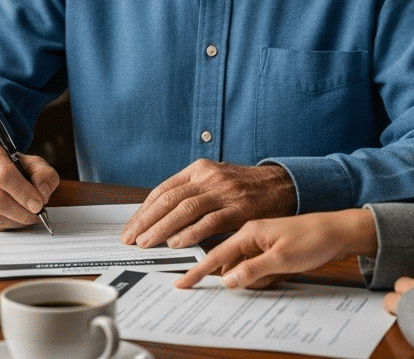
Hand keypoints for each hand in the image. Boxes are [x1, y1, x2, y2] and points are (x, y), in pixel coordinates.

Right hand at [0, 142, 59, 230]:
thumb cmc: (11, 166)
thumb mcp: (32, 162)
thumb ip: (43, 175)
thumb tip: (42, 195)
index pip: (4, 175)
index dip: (23, 193)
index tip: (38, 204)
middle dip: (21, 212)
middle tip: (36, 214)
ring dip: (15, 221)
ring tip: (28, 217)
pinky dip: (5, 226)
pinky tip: (14, 219)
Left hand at [120, 159, 296, 248]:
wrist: (282, 185)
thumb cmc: (245, 188)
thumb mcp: (215, 182)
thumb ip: (191, 196)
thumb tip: (162, 222)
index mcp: (198, 169)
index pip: (163, 190)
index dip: (144, 211)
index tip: (131, 228)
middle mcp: (208, 177)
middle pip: (169, 199)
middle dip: (146, 221)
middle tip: (132, 239)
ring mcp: (223, 192)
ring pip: (184, 209)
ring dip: (162, 228)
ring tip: (147, 243)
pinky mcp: (238, 208)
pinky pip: (209, 221)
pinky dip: (190, 233)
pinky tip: (176, 243)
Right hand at [173, 209, 377, 289]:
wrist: (341, 231)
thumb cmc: (314, 239)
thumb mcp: (281, 260)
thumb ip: (252, 270)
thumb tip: (227, 281)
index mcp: (249, 232)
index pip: (216, 255)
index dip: (198, 271)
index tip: (182, 283)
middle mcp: (252, 234)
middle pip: (233, 265)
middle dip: (244, 278)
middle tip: (268, 277)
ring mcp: (262, 241)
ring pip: (248, 269)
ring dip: (260, 278)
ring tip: (284, 271)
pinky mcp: (273, 248)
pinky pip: (262, 268)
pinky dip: (270, 275)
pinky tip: (285, 272)